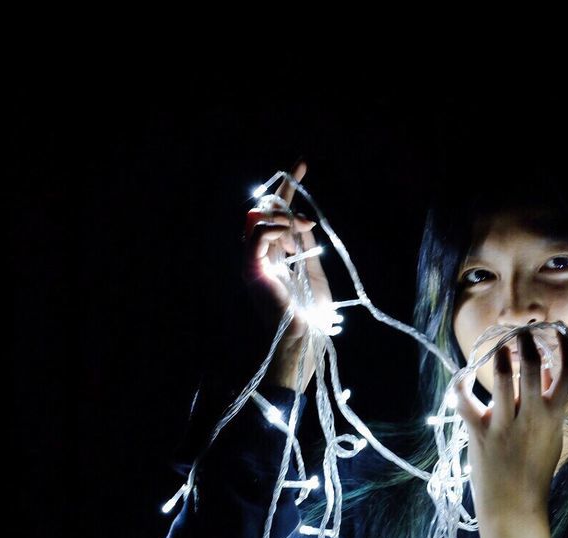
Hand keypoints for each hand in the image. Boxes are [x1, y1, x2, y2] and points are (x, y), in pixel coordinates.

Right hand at [241, 158, 331, 392]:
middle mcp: (259, 258)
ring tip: (306, 227)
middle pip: (262, 212)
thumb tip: (303, 222)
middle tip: (302, 175)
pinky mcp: (252, 270)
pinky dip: (275, 228)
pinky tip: (295, 232)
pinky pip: (257, 237)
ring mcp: (253, 264)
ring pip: (258, 220)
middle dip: (282, 190)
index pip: (275, 217)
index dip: (287, 191)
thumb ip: (305, 247)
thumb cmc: (311, 315)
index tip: (301, 166)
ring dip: (284, 215)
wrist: (305, 339)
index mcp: (274, 259)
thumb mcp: (314, 273)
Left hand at [453, 325, 567, 537]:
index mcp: (554, 417)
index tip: (559, 332)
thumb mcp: (553, 439)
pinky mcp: (479, 433)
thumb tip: (546, 374)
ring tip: (500, 347)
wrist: (514, 509)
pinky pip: (465, 402)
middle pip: (533, 367)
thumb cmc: (535, 475)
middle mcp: (532, 417)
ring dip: (501, 357)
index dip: (567, 347)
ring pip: (503, 379)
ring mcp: (504, 424)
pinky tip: (463, 376)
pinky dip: (461, 386)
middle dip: (527, 342)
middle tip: (522, 332)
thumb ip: (551, 406)